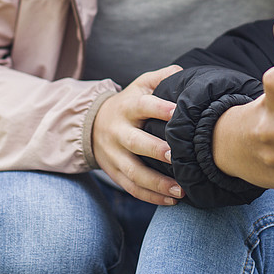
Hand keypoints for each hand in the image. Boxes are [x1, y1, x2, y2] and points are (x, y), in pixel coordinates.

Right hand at [92, 65, 182, 204]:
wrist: (92, 125)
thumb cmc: (128, 103)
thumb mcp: (139, 86)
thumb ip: (160, 78)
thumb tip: (181, 72)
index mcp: (127, 108)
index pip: (142, 106)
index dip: (159, 108)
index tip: (177, 112)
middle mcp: (118, 132)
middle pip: (135, 142)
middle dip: (155, 150)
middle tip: (177, 156)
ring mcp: (114, 155)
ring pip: (133, 172)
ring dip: (157, 183)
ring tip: (181, 190)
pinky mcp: (115, 173)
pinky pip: (132, 188)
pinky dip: (151, 197)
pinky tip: (172, 201)